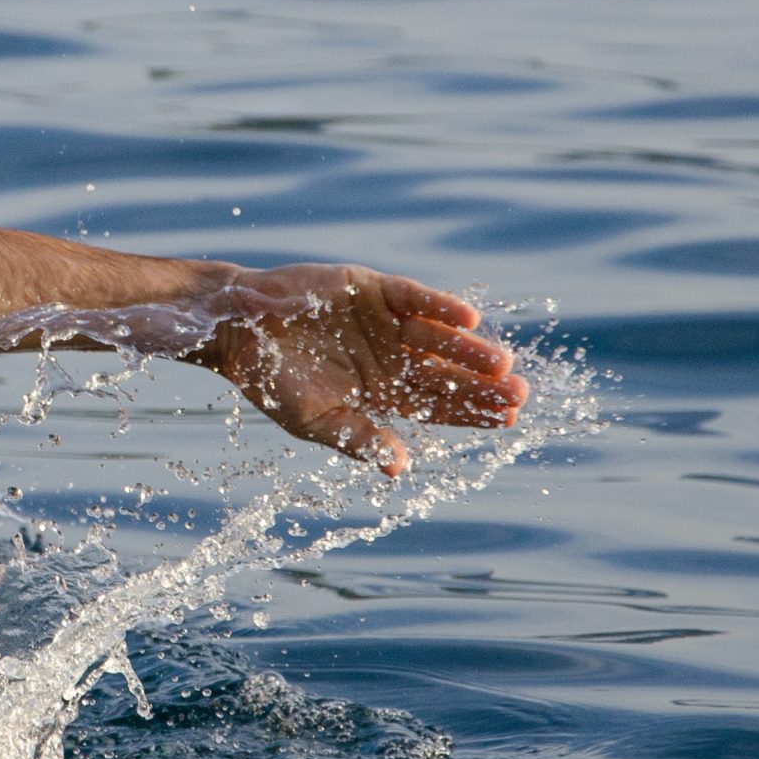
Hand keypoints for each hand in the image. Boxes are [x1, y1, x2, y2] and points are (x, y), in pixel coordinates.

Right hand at [206, 265, 526, 474]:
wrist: (238, 329)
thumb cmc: (272, 381)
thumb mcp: (316, 419)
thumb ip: (358, 439)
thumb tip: (398, 469)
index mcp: (383, 392)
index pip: (438, 405)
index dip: (473, 413)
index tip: (509, 420)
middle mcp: (392, 356)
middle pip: (447, 373)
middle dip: (483, 384)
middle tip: (520, 396)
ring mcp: (385, 321)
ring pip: (438, 337)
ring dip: (469, 349)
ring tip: (502, 365)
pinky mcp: (374, 288)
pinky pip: (414, 298)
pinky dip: (439, 306)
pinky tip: (469, 318)